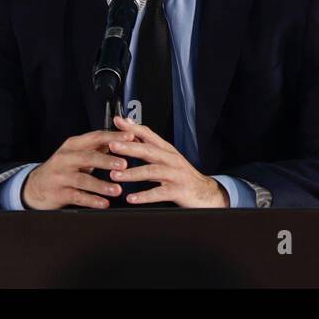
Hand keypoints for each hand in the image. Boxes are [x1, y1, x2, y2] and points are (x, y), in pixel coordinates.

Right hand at [21, 128, 133, 209]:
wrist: (35, 186)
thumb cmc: (62, 168)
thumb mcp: (76, 154)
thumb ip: (96, 148)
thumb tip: (121, 140)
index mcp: (73, 145)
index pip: (95, 137)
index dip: (113, 137)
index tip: (130, 138)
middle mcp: (65, 158)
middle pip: (88, 157)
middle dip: (107, 160)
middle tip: (124, 164)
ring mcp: (61, 176)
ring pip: (83, 180)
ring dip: (102, 185)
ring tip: (118, 190)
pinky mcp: (59, 193)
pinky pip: (78, 197)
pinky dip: (92, 200)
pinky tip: (104, 203)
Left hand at [106, 114, 229, 207]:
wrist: (206, 192)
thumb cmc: (182, 175)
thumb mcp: (167, 158)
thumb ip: (150, 146)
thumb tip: (132, 131)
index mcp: (167, 150)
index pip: (149, 134)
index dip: (133, 127)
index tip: (117, 121)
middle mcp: (171, 159)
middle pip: (149, 150)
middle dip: (129, 147)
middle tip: (112, 145)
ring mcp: (175, 175)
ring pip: (152, 171)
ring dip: (132, 173)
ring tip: (115, 175)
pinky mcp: (179, 190)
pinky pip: (159, 193)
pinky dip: (144, 195)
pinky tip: (132, 198)